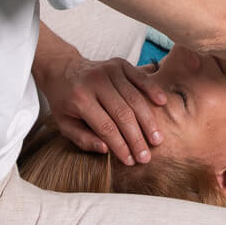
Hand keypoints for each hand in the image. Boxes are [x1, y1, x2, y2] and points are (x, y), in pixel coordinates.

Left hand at [35, 56, 168, 166]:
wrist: (63, 69)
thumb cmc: (65, 101)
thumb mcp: (64, 123)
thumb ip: (83, 139)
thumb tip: (105, 149)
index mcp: (80, 99)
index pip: (105, 127)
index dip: (120, 146)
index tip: (130, 161)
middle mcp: (96, 82)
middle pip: (123, 114)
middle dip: (136, 138)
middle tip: (146, 157)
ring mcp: (109, 70)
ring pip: (134, 98)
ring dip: (148, 121)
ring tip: (157, 139)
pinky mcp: (120, 63)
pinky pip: (140, 77)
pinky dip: (152, 90)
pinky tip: (162, 103)